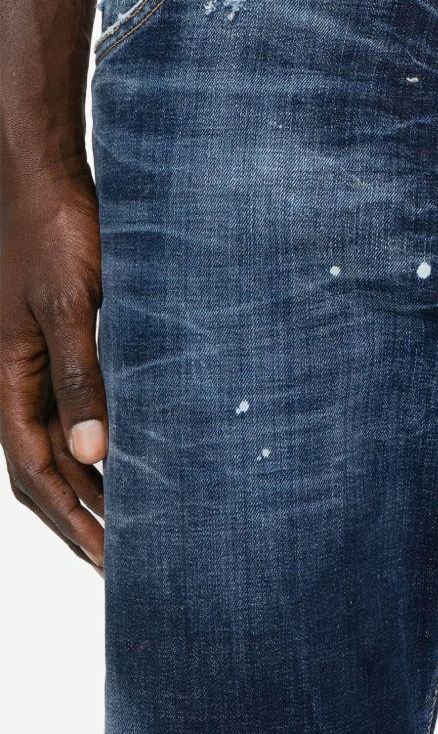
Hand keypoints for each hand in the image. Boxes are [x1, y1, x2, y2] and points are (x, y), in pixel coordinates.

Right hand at [1, 169, 105, 567]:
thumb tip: (93, 454)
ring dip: (89, 487)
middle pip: (42, 469)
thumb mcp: (70, 306)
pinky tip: (130, 456)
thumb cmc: (53, 231)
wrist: (45, 175)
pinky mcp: (62, 343)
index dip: (69, 518)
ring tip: (128, 523)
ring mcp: (37, 363)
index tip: (105, 556)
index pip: (35, 470)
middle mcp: (18, 379)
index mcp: (9, 379)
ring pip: (57, 444)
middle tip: (121, 558)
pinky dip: (99, 444)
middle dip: (77, 518)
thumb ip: (81, 376)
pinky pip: (74, 410)